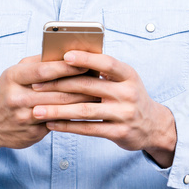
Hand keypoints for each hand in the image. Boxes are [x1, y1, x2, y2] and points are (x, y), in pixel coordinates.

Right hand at [0, 54, 102, 166]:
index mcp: (13, 77)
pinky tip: (86, 113)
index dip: (67, 67)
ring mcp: (22, 118)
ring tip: (99, 96)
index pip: (44, 70)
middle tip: (101, 81)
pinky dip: (73, 118)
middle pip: (55, 91)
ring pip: (59, 110)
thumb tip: (68, 54)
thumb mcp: (16, 72)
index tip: (86, 64)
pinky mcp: (30, 134)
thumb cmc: (9, 90)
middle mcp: (16, 97)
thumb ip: (39, 63)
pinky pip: (56, 125)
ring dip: (81, 103)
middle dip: (80, 86)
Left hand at [28, 50, 177, 167]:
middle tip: (36, 85)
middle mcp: (128, 93)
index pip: (106, 63)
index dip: (86, 58)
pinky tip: (52, 124)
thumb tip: (70, 57)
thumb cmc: (130, 97)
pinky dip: (68, 126)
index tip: (64, 56)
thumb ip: (103, 70)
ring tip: (37, 110)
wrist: (153, 126)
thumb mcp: (125, 79)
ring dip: (58, 110)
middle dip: (58, 85)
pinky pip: (88, 129)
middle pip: (88, 86)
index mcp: (129, 75)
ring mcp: (124, 114)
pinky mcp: (119, 133)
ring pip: (84, 110)